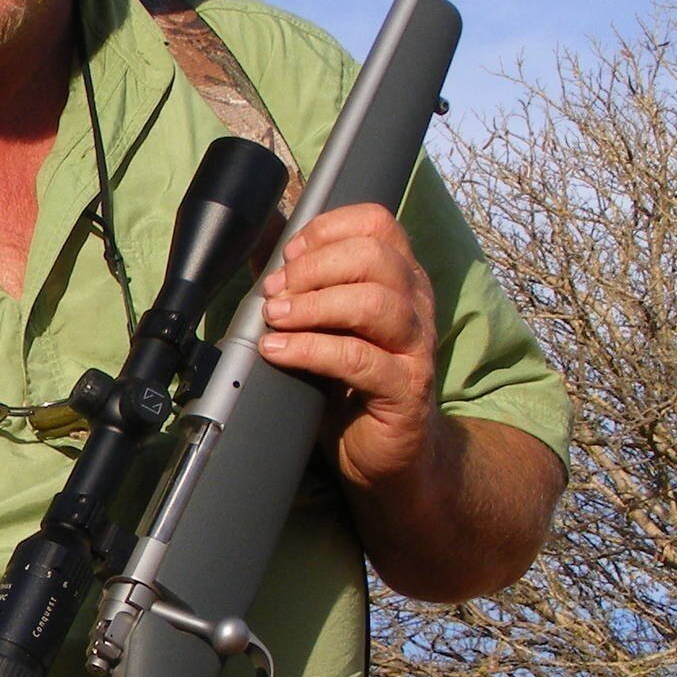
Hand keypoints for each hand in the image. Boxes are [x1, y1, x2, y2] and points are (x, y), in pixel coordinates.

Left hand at [257, 203, 441, 491]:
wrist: (383, 452)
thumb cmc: (348, 383)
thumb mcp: (321, 324)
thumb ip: (297, 283)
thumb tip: (260, 241)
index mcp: (399, 278)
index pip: (378, 224)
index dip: (328, 230)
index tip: (289, 254)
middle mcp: (415, 304)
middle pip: (374, 257)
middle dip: (313, 268)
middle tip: (274, 292)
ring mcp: (415, 347)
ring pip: (373, 303)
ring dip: (313, 305)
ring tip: (275, 318)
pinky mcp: (405, 388)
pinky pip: (360, 359)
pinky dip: (311, 350)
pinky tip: (278, 352)